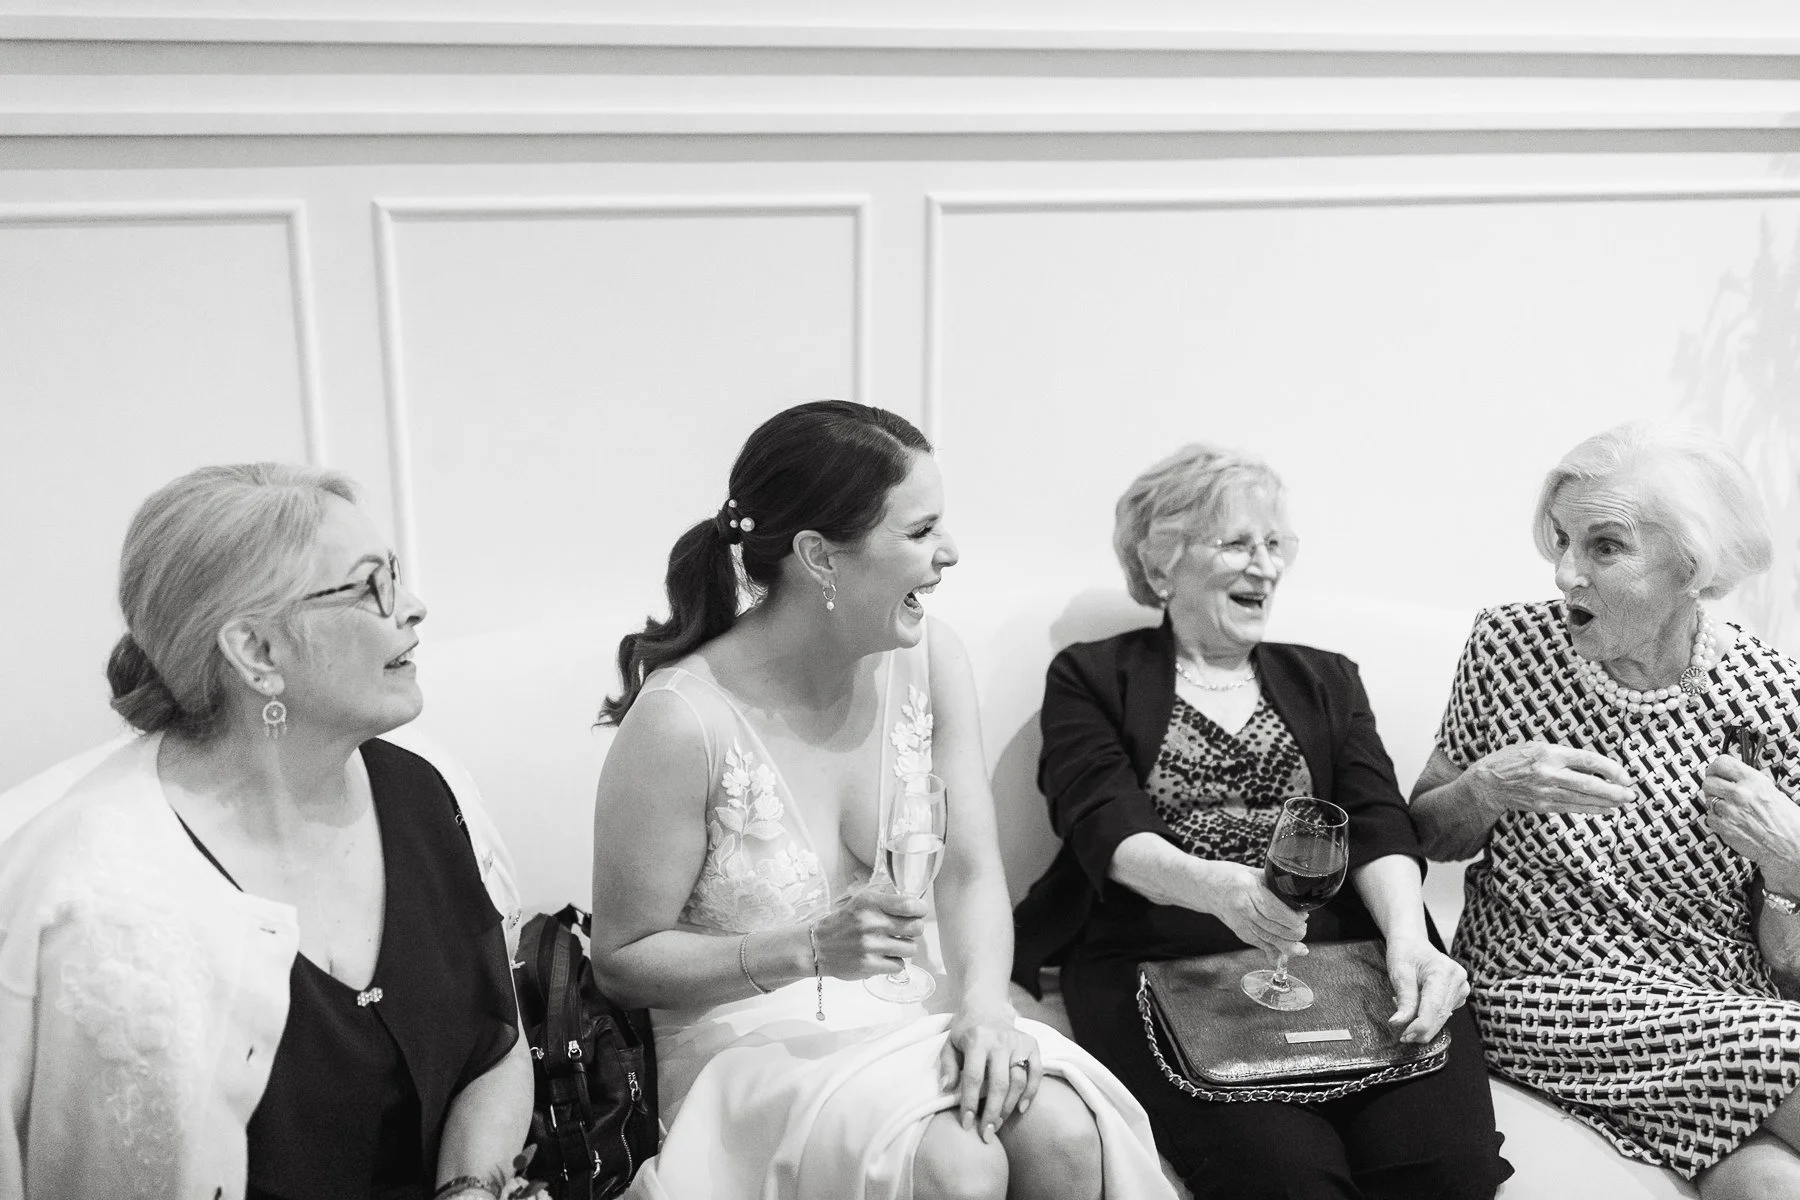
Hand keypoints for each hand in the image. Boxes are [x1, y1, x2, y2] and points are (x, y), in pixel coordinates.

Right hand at [810, 887, 927, 978]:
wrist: (818, 946)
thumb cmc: (844, 923)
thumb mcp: (861, 901)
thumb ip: (886, 900)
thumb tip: (915, 903)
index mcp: (870, 903)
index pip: (909, 905)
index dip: (921, 909)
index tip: (919, 912)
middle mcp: (871, 923)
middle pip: (916, 928)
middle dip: (914, 929)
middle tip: (906, 931)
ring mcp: (871, 946)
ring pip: (911, 949)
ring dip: (905, 948)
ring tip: (893, 945)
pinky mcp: (869, 965)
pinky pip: (899, 965)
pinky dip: (895, 962)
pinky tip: (884, 957)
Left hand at [937, 1004, 1041, 1142]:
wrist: (987, 1006)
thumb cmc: (966, 1031)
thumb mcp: (950, 1044)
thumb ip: (948, 1066)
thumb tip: (947, 1088)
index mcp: (977, 1040)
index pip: (974, 1077)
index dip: (970, 1103)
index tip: (967, 1124)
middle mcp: (1000, 1041)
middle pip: (999, 1084)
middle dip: (992, 1113)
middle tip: (986, 1134)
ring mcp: (1018, 1043)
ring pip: (1018, 1081)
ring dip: (1009, 1107)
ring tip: (998, 1124)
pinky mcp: (1032, 1045)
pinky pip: (1036, 1073)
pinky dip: (1031, 1092)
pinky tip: (1021, 1109)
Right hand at [1201, 861, 1308, 960]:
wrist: (1201, 885)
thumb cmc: (1226, 874)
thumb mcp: (1251, 872)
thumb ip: (1272, 883)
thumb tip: (1295, 895)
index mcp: (1247, 888)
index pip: (1274, 909)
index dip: (1292, 918)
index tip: (1304, 917)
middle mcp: (1242, 907)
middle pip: (1272, 927)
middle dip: (1292, 934)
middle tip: (1303, 932)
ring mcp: (1238, 920)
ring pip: (1266, 938)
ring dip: (1284, 946)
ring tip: (1299, 949)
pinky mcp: (1236, 929)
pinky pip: (1256, 942)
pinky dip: (1270, 949)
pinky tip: (1281, 953)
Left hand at [1383, 936, 1468, 1043]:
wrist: (1413, 942)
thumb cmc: (1405, 953)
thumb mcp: (1399, 973)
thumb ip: (1403, 999)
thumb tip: (1398, 1023)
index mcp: (1443, 971)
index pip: (1434, 1007)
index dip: (1420, 1026)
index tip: (1405, 1036)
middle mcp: (1457, 979)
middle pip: (1440, 1015)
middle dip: (1421, 1029)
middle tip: (1403, 1037)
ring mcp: (1461, 987)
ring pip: (1442, 1017)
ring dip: (1423, 1022)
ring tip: (1405, 1011)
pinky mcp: (1459, 994)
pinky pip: (1444, 1012)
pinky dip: (1429, 1016)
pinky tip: (1416, 1006)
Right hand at [1467, 741, 1636, 815]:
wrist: (1487, 782)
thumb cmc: (1513, 759)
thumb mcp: (1537, 747)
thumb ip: (1563, 755)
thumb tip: (1595, 766)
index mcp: (1549, 753)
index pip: (1587, 761)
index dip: (1610, 769)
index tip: (1624, 775)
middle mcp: (1548, 773)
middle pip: (1589, 784)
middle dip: (1613, 791)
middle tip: (1631, 794)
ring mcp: (1545, 791)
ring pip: (1583, 799)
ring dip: (1607, 802)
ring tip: (1624, 802)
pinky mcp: (1543, 805)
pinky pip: (1572, 808)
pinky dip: (1592, 809)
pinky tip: (1606, 809)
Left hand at [1703, 755, 1799, 885]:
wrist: (1794, 846)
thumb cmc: (1788, 821)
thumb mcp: (1772, 792)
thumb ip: (1749, 783)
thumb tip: (1730, 777)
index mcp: (1754, 781)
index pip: (1721, 763)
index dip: (1716, 768)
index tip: (1715, 772)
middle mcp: (1741, 794)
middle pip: (1709, 782)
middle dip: (1713, 787)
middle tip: (1720, 792)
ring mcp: (1731, 812)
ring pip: (1708, 800)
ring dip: (1716, 804)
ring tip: (1730, 809)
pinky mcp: (1725, 829)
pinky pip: (1710, 818)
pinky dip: (1718, 820)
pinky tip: (1731, 821)